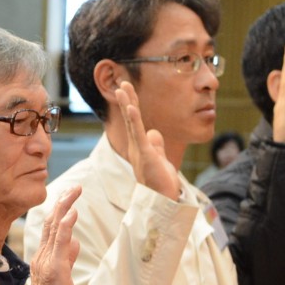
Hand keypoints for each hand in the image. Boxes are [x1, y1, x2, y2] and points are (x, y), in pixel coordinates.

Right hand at [28, 184, 80, 284]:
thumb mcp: (62, 274)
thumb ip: (67, 257)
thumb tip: (75, 243)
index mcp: (43, 256)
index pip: (50, 228)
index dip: (59, 210)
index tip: (69, 196)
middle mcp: (42, 255)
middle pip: (50, 222)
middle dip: (62, 202)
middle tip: (74, 188)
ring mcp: (47, 261)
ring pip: (54, 228)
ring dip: (64, 207)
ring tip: (74, 192)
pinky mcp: (55, 268)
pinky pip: (59, 242)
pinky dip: (65, 225)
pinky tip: (72, 212)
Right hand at [111, 82, 180, 199]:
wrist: (161, 202)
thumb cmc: (160, 184)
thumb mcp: (159, 159)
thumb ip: (156, 145)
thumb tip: (154, 131)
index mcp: (140, 147)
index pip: (136, 122)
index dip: (132, 105)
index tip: (128, 89)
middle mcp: (136, 147)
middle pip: (131, 119)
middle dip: (127, 100)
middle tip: (122, 83)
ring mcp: (139, 151)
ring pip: (132, 124)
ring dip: (127, 105)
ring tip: (123, 89)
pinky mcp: (145, 156)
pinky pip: (138, 135)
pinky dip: (134, 120)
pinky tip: (132, 108)